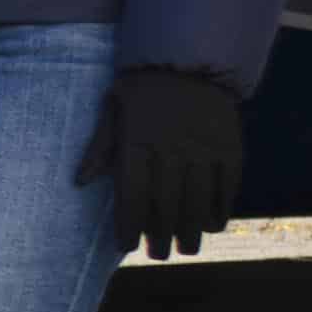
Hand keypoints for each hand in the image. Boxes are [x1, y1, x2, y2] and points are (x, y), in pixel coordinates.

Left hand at [77, 68, 244, 260]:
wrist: (190, 56)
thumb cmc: (143, 86)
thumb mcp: (113, 107)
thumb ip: (100, 146)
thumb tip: (80, 181)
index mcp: (138, 140)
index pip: (131, 193)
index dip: (128, 224)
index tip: (125, 244)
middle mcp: (172, 148)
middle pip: (165, 203)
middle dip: (159, 235)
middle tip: (157, 254)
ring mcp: (204, 148)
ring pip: (197, 199)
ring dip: (190, 230)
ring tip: (185, 249)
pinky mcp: (231, 146)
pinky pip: (227, 185)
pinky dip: (221, 208)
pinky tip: (212, 225)